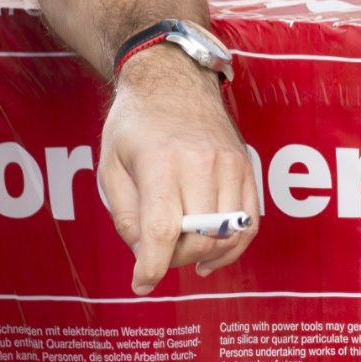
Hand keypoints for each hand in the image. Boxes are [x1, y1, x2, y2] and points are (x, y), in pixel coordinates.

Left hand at [98, 47, 260, 294]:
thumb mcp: (110, 165)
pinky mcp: (246, 167)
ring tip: (180, 253)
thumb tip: (143, 253)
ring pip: (227, 235)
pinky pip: (250, 222)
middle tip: (155, 255)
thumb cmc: (136, 122)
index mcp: (161, 161)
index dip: (151, 266)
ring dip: (202, 255)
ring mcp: (230, 165)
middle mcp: (202, 163)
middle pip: (197, 237)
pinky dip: (233, 248)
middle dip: (173, 259)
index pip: (163, 230)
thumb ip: (124, 214)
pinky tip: (211, 257)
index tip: (142, 284)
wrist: (174, 78)